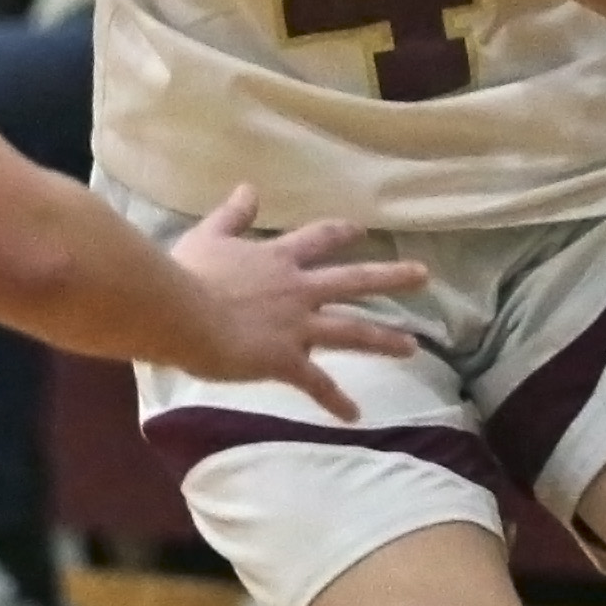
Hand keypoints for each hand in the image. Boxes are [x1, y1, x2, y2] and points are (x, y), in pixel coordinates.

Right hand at [170, 186, 425, 417]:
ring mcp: (297, 325)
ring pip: (352, 331)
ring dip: (384, 340)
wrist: (182, 312)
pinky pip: (317, 384)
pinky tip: (353, 415)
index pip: (318, 239)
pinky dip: (335, 401)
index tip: (362, 230)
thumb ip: (233, 215)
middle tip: (423, 275)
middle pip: (354, 280)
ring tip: (413, 347)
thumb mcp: (209, 236)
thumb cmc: (188, 273)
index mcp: (277, 258)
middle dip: (391, 277)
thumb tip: (249, 189)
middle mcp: (297, 288)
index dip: (341, 233)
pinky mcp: (286, 360)